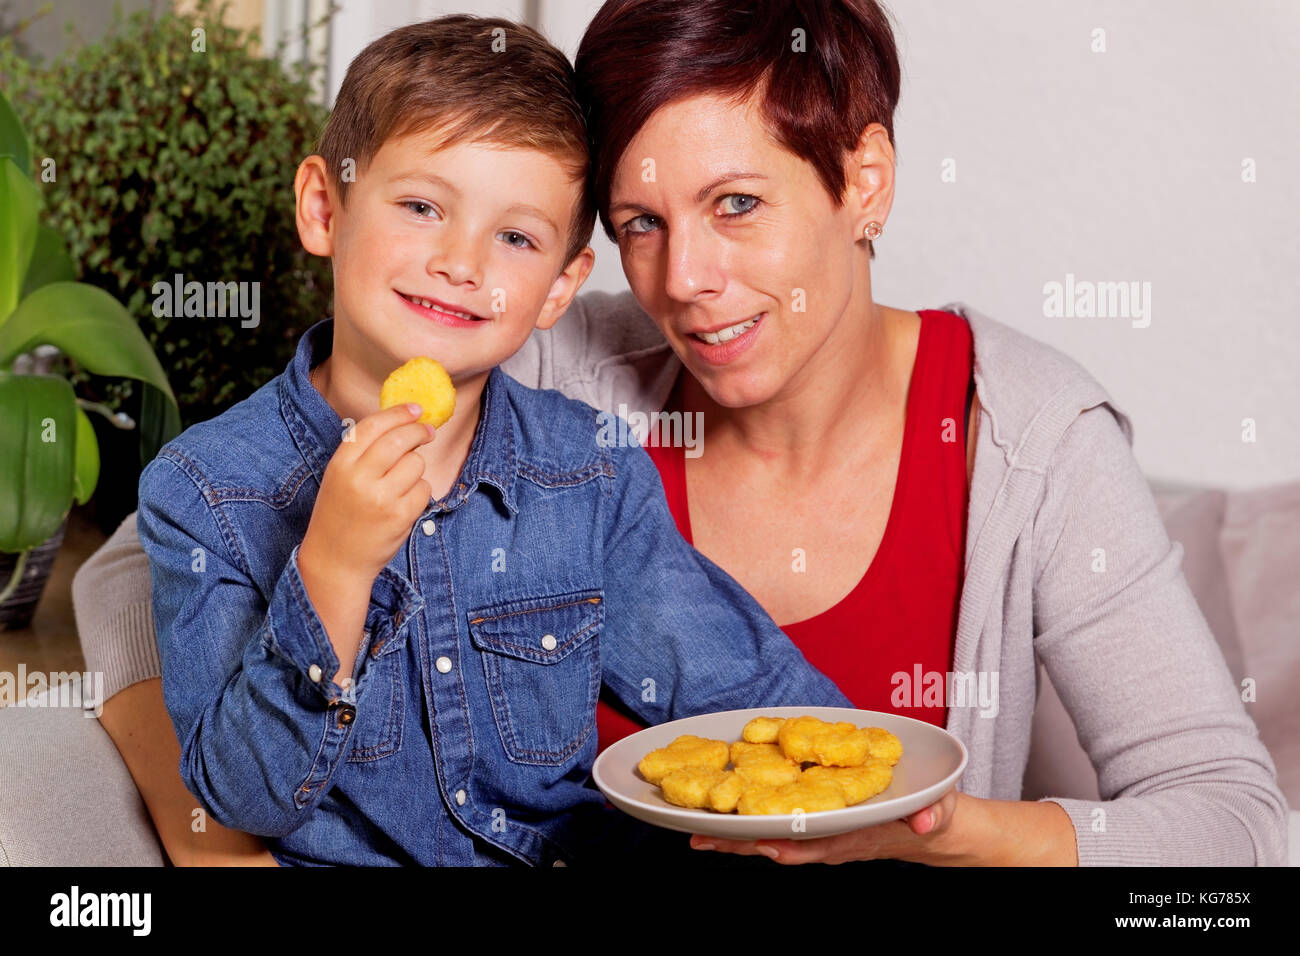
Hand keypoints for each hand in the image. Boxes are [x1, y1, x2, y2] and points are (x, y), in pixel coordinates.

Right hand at [301, 402, 434, 583]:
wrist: (336, 560)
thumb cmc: (340, 515)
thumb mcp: (339, 478)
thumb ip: (363, 452)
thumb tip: (401, 423)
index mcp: (341, 464)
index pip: (373, 426)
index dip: (398, 413)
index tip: (416, 408)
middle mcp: (360, 478)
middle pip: (400, 440)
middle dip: (419, 431)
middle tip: (427, 431)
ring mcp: (381, 498)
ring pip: (416, 464)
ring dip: (416, 468)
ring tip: (402, 482)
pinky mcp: (400, 516)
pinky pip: (423, 489)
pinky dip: (420, 491)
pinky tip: (405, 501)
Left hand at [688, 786, 962, 864]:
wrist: (929, 824)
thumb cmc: (931, 813)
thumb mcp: (937, 810)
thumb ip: (931, 814)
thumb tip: (923, 821)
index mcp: (858, 835)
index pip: (819, 845)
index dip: (790, 846)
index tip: (763, 845)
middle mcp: (833, 839)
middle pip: (782, 844)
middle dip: (742, 845)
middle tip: (701, 841)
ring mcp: (821, 834)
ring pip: (773, 837)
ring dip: (736, 837)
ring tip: (697, 833)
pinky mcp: (815, 823)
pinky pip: (777, 825)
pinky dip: (749, 822)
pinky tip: (724, 816)